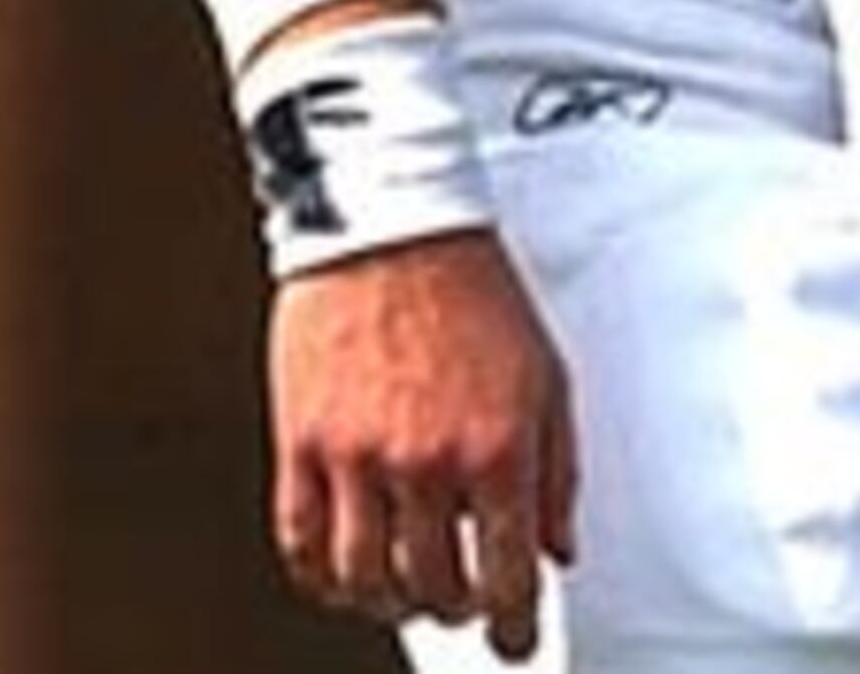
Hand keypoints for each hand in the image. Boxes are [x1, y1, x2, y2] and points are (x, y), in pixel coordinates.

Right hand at [269, 226, 579, 659]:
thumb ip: (558, 471)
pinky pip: (301, 546)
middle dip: (455, 612)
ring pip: (362, 582)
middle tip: (465, 608)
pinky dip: (324, 579)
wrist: (398, 227)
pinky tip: (346, 574)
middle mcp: (426, 463)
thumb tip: (559, 550)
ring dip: (389, 605)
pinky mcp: (301, 445)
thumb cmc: (479, 294)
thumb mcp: (548, 377)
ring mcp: (356, 459)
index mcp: (497, 447)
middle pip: (432, 590)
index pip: (505, 575)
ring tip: (408, 594)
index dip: (513, 627)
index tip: (515, 645)